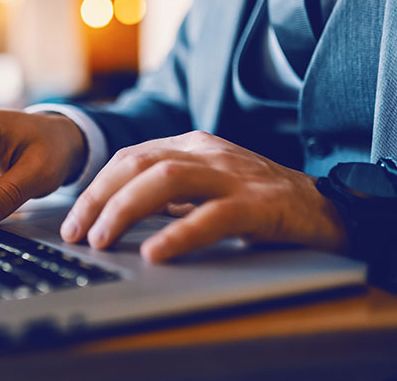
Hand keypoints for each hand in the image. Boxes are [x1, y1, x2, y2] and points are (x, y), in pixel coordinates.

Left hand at [60, 130, 348, 261]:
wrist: (323, 206)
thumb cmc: (255, 200)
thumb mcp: (202, 187)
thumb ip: (164, 193)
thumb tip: (112, 217)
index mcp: (190, 145)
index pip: (128, 159)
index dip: (95, 189)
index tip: (73, 220)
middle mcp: (206, 152)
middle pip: (137, 164)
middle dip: (98, 199)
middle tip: (76, 233)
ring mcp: (232, 174)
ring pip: (166, 180)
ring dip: (125, 210)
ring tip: (102, 240)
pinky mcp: (258, 203)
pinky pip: (212, 216)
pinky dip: (179, 234)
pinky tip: (155, 252)